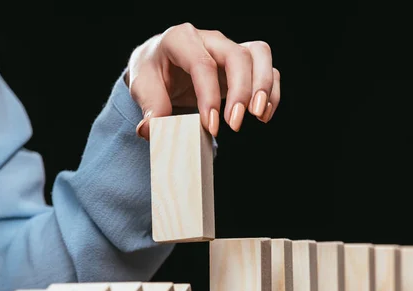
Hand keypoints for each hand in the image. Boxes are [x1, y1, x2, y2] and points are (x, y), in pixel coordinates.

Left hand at [125, 23, 280, 139]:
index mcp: (181, 39)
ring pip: (259, 55)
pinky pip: (267, 69)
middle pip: (237, 56)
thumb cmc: (153, 72)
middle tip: (235, 124)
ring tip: (259, 116)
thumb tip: (151, 129)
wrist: (160, 64)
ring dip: (264, 87)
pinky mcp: (242, 64)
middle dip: (241, 92)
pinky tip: (263, 116)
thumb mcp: (142, 85)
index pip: (201, 64)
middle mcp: (210, 39)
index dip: (209, 97)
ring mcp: (229, 49)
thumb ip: (149, 106)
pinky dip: (271, 92)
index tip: (211, 126)